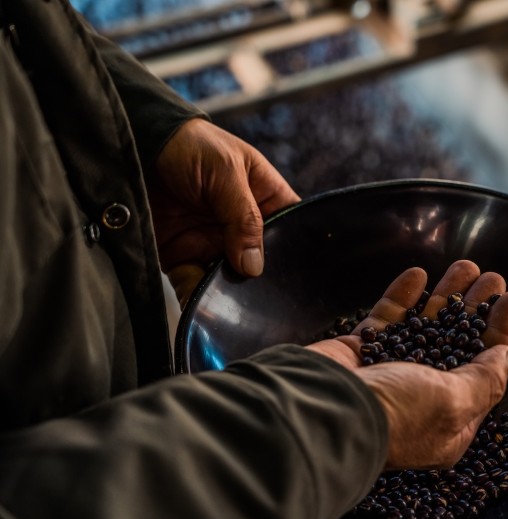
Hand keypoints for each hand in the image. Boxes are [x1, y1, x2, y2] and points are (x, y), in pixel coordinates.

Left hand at [149, 118, 299, 304]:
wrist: (132, 145)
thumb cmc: (188, 145)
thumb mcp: (225, 171)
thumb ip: (244, 217)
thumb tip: (255, 266)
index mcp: (265, 199)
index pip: (291, 230)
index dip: (296, 252)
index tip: (298, 278)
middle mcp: (242, 227)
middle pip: (262, 264)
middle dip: (260, 282)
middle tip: (260, 299)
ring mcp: (213, 243)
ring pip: (230, 280)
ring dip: (229, 294)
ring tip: (229, 307)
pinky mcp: (182, 257)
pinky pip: (195, 285)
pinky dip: (197, 298)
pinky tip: (201, 305)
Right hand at [305, 260, 507, 469]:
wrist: (325, 411)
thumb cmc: (397, 416)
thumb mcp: (455, 402)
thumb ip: (484, 378)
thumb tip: (507, 356)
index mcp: (450, 419)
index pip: (486, 369)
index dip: (501, 331)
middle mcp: (421, 396)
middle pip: (458, 342)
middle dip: (476, 308)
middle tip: (491, 276)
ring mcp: (389, 372)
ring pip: (425, 326)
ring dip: (445, 295)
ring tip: (465, 265)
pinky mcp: (360, 352)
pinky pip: (387, 318)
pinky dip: (403, 296)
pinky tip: (418, 273)